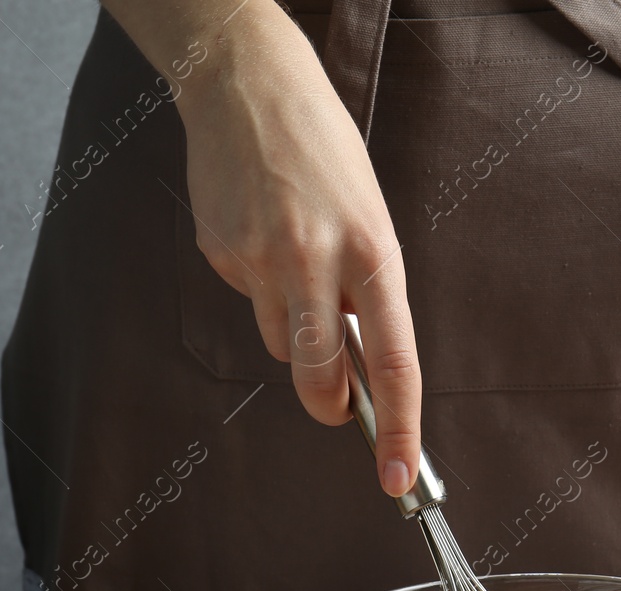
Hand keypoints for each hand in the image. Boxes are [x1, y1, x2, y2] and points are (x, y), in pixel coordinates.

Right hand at [177, 18, 419, 496]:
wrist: (246, 83)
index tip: (399, 477)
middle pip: (319, 377)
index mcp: (374, 253)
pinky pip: (247, 298)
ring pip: (278, 344)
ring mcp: (262, 260)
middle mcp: (317, 261)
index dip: (400, 429)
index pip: (395, 363)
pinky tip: (260, 232)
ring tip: (296, 261)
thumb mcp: (370, 217)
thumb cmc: (324, 152)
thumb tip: (358, 362)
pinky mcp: (221, 255)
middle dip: (329, 404)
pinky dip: (258, 283)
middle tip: (337, 405)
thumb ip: (368, 291)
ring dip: (291, 328)